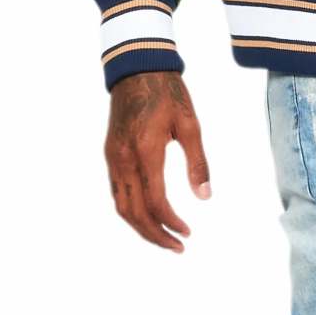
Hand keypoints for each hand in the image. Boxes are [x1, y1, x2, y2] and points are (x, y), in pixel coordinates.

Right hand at [104, 71, 211, 250]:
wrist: (136, 67)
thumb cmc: (167, 93)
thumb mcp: (190, 124)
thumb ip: (197, 162)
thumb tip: (205, 197)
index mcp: (145, 151)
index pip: (155, 201)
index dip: (171, 222)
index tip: (188, 233)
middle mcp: (123, 159)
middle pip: (134, 212)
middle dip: (155, 235)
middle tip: (178, 247)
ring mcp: (113, 158)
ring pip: (121, 206)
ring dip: (141, 227)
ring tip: (164, 238)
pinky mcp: (110, 154)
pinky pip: (117, 192)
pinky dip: (131, 210)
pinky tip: (148, 216)